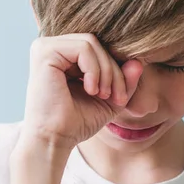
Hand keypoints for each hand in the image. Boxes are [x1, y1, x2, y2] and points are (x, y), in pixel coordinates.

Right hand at [17, 33, 143, 151]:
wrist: (54, 140)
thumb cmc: (76, 122)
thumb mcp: (109, 99)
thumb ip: (124, 81)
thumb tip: (138, 62)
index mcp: (62, 56)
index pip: (98, 48)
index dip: (116, 68)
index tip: (120, 97)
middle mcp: (51, 47)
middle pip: (96, 43)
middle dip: (114, 71)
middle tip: (116, 98)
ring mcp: (45, 47)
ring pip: (91, 43)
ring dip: (106, 71)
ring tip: (102, 95)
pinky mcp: (44, 52)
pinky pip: (84, 48)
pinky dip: (95, 70)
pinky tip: (91, 90)